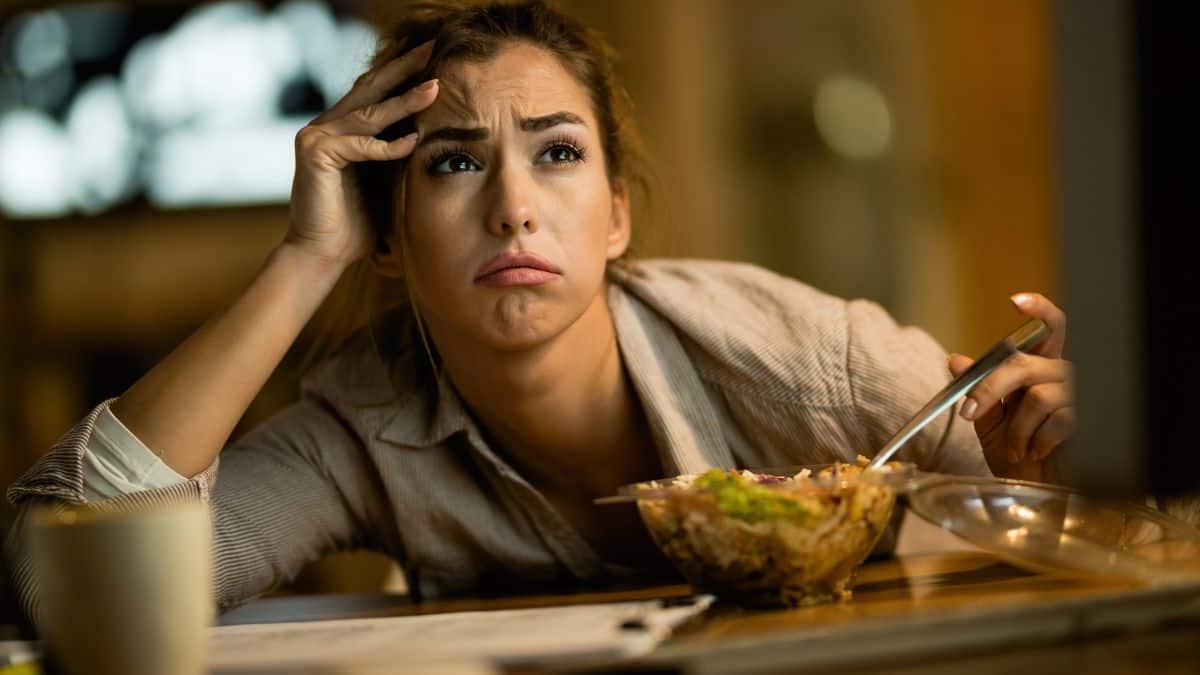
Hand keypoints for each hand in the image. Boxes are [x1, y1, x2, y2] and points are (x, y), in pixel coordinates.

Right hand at [285, 40, 438, 269]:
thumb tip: (433, 138)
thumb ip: (397, 157)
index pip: (374, 93)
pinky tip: (414, 141)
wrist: (323, 255)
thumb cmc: (355, 226)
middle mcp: (324, 127)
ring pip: (369, 114)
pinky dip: (388, 146)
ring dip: (405, 101)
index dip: (402, 75)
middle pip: (370, 89)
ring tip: (434, 88)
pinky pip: (361, 145)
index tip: (432, 61)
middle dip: (403, 69)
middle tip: (431, 50)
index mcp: (340, 130)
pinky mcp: (315, 153)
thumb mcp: (384, 183)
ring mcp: (316, 137)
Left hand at [948, 293, 1074, 482]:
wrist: (1040, 496)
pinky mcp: (1090, 421)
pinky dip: (1036, 440)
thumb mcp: (989, 425)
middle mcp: (1062, 376)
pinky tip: (1036, 452)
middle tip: (971, 413)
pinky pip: (1058, 420)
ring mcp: (1080, 397)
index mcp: (1040, 370)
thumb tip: (955, 360)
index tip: (1016, 301)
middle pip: (1025, 364)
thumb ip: (976, 391)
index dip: (1039, 310)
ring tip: (1016, 448)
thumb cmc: (1017, 459)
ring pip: (1038, 396)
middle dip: (990, 388)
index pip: (1050, 329)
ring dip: (1016, 428)